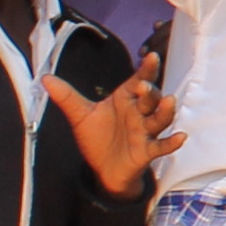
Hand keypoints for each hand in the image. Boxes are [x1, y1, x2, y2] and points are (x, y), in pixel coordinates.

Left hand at [49, 55, 179, 194]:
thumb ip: (66, 97)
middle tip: (144, 86)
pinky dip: (172, 142)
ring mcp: (145, 132)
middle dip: (150, 92)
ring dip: (165, 111)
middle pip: (151, 98)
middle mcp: (138, 113)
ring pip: (160, 119)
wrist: (102, 169)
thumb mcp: (80, 116)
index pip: (138, 80)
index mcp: (125, 100)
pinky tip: (181, 137)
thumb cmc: (97, 138)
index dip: (146, 69)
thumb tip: (44, 78)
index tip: (151, 57)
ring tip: (169, 102)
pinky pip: (162, 146)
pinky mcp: (147, 151)